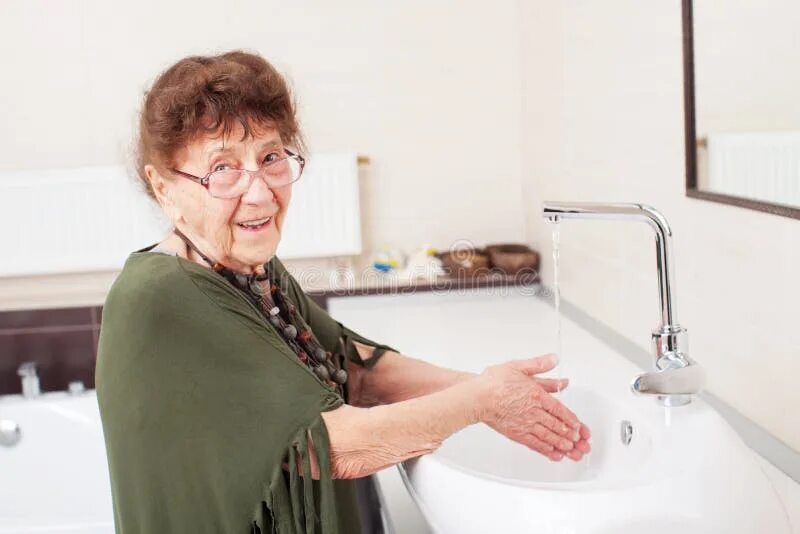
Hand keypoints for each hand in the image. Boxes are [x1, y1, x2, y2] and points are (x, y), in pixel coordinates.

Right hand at [476, 354, 590, 461]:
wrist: (476, 397)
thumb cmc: (493, 382)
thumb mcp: (519, 366)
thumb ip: (539, 365)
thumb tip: (554, 359)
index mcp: (537, 394)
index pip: (560, 410)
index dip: (572, 420)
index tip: (580, 427)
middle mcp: (533, 411)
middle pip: (558, 426)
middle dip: (572, 436)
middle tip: (582, 443)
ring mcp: (525, 424)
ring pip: (549, 437)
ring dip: (563, 445)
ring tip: (573, 451)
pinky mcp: (516, 433)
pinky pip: (535, 444)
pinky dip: (547, 450)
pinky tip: (554, 455)